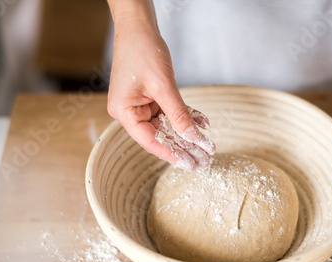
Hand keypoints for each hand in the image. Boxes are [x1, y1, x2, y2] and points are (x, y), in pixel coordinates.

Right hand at [107, 21, 214, 170]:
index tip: (190, 165)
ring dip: (189, 133)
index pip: (150, 141)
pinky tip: (203, 123)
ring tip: (208, 147)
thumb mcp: (163, 86)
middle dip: (184, 147)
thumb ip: (178, 114)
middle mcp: (130, 112)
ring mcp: (140, 105)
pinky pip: (171, 111)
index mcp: (124, 112)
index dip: (171, 154)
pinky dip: (186, 115)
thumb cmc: (143, 50)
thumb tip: (193, 138)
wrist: (139, 26)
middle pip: (161, 136)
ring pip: (168, 125)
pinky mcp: (150, 97)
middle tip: (204, 161)